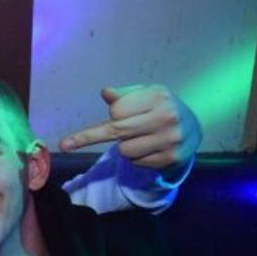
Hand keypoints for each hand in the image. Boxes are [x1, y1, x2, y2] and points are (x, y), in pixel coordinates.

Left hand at [58, 85, 201, 167]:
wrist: (193, 127)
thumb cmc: (160, 107)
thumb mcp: (144, 94)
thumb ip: (123, 95)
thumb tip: (105, 93)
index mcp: (158, 96)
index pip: (117, 111)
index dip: (111, 115)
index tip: (100, 121)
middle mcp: (166, 117)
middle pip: (116, 131)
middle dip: (88, 137)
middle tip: (63, 145)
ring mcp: (170, 140)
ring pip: (124, 151)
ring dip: (124, 147)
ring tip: (141, 137)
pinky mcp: (170, 158)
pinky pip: (136, 163)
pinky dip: (137, 157)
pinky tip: (150, 147)